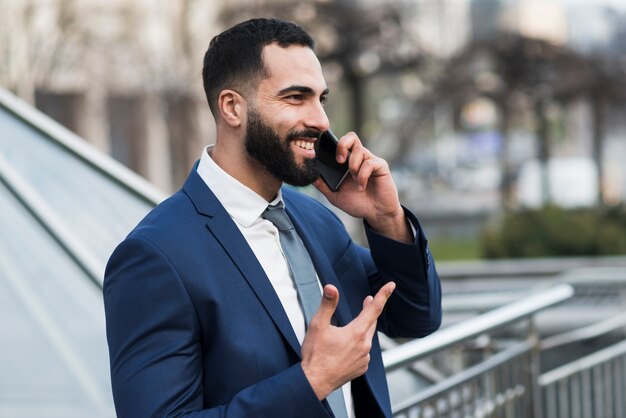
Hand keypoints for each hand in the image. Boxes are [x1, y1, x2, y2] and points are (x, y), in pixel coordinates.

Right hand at [300, 282, 395, 399]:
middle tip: (368, 300)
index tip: (391, 285)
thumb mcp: (318, 325)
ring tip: (352, 326)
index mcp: (356, 333)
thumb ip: (327, 305)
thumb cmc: (315, 355)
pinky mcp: (361, 368)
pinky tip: (348, 346)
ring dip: (362, 329)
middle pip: (372, 323)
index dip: (383, 295)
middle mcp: (364, 346)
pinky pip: (364, 352)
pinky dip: (359, 345)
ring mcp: (364, 359)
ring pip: (367, 338)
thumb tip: (331, 288)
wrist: (314, 382)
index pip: (374, 309)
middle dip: (370, 310)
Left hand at [313, 132, 410, 241]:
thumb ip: (323, 185)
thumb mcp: (335, 195)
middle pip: (351, 137)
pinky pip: (369, 163)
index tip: (325, 153)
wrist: (375, 214)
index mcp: (347, 162)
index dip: (331, 143)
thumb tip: (309, 175)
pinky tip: (361, 186)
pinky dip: (362, 175)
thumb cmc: (357, 203)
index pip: (340, 143)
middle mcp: (359, 158)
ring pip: (359, 149)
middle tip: (339, 161)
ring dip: (353, 165)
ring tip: (354, 180)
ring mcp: (370, 161)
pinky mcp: (380, 166)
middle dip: (342, 145)